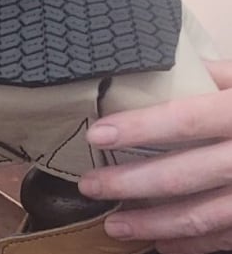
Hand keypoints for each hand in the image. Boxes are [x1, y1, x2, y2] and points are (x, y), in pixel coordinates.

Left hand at [78, 60, 231, 253]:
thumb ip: (219, 76)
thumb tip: (169, 71)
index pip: (186, 120)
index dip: (139, 129)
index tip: (96, 134)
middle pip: (184, 175)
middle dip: (129, 183)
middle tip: (90, 185)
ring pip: (203, 216)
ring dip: (153, 224)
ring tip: (115, 226)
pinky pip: (227, 238)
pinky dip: (192, 246)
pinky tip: (162, 244)